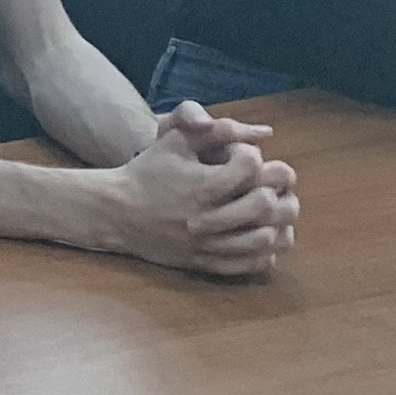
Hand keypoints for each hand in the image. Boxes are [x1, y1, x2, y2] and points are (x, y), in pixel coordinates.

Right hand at [101, 114, 296, 276]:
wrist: (116, 211)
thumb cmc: (148, 172)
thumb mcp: (174, 141)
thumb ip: (217, 130)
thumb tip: (263, 131)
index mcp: (202, 185)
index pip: (251, 166)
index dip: (252, 154)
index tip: (242, 155)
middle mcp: (208, 218)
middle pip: (266, 204)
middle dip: (276, 188)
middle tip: (270, 180)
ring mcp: (209, 245)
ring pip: (266, 238)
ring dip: (278, 220)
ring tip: (272, 206)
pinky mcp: (207, 263)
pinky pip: (253, 263)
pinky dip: (268, 249)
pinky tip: (263, 232)